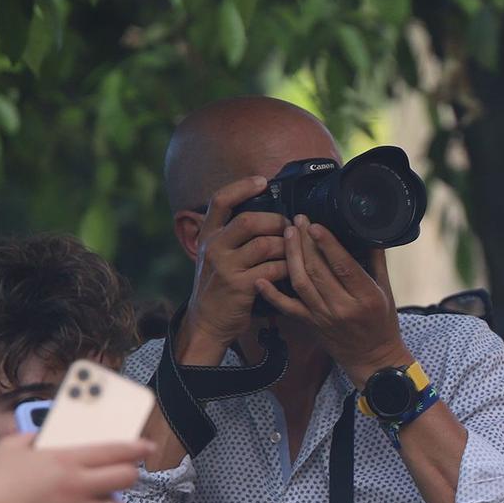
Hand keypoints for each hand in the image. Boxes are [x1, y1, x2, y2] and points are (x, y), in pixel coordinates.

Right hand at [0, 434, 152, 502]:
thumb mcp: (13, 446)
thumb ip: (38, 435)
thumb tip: (55, 431)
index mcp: (66, 460)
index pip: (116, 451)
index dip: (138, 448)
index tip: (147, 447)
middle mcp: (77, 487)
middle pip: (127, 478)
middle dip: (129, 474)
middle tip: (124, 474)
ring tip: (104, 502)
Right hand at [184, 176, 290, 350]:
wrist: (208, 321)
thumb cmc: (219, 285)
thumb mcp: (215, 255)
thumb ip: (232, 235)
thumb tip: (263, 215)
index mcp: (208, 235)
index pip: (220, 200)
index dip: (242, 187)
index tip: (262, 181)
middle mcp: (214, 247)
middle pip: (248, 220)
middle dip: (275, 220)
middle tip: (290, 225)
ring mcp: (226, 267)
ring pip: (264, 244)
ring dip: (286, 245)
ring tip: (295, 248)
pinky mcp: (240, 286)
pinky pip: (272, 269)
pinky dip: (287, 267)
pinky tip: (293, 268)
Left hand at [254, 217, 404, 385]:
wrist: (373, 359)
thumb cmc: (382, 323)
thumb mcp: (386, 291)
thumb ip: (376, 262)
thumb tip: (369, 232)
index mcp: (365, 296)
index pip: (343, 265)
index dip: (327, 243)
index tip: (315, 224)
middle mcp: (342, 307)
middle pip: (317, 270)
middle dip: (304, 242)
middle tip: (297, 220)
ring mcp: (323, 316)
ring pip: (300, 283)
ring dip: (291, 256)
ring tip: (287, 234)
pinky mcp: (310, 324)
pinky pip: (287, 308)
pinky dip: (272, 294)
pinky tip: (261, 278)